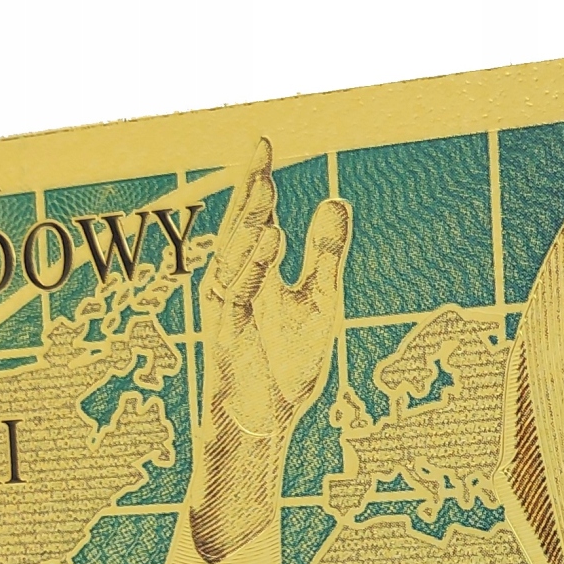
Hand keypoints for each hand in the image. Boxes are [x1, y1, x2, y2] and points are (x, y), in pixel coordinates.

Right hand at [202, 137, 349, 441]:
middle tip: (260, 147)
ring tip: (265, 185)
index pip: (255, 215)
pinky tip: (270, 237)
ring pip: (234, 254)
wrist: (266, 422)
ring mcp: (228, 307)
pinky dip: (253, 266)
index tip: (262, 141)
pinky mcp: (227, 334)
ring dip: (248, 220)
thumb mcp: (320, 302)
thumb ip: (326, 255)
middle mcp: (236, 281)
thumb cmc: (287, 366)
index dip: (257, 179)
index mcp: (256, 270)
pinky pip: (239, 293)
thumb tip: (336, 200)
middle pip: (240, 225)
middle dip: (249, 187)